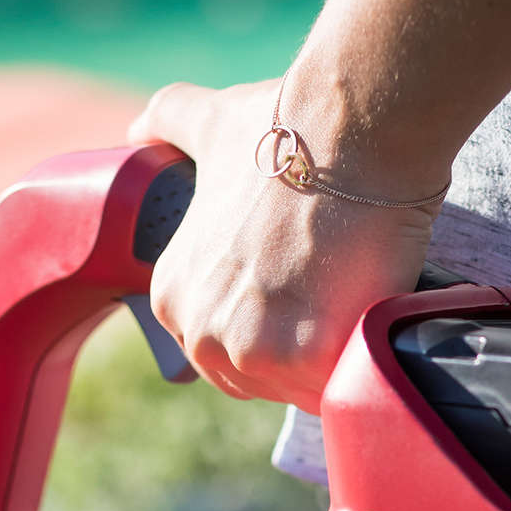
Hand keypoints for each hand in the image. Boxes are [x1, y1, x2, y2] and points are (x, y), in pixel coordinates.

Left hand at [127, 79, 443, 413]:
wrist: (349, 131)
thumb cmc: (288, 128)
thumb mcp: (210, 126)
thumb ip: (169, 123)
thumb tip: (139, 125)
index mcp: (171, 294)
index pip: (223, 347)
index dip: (272, 325)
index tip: (303, 292)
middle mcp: (198, 329)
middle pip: (260, 376)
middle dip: (300, 348)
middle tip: (334, 294)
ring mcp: (250, 349)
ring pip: (301, 387)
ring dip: (331, 358)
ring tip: (353, 297)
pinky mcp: (306, 360)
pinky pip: (338, 387)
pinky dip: (359, 363)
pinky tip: (371, 315)